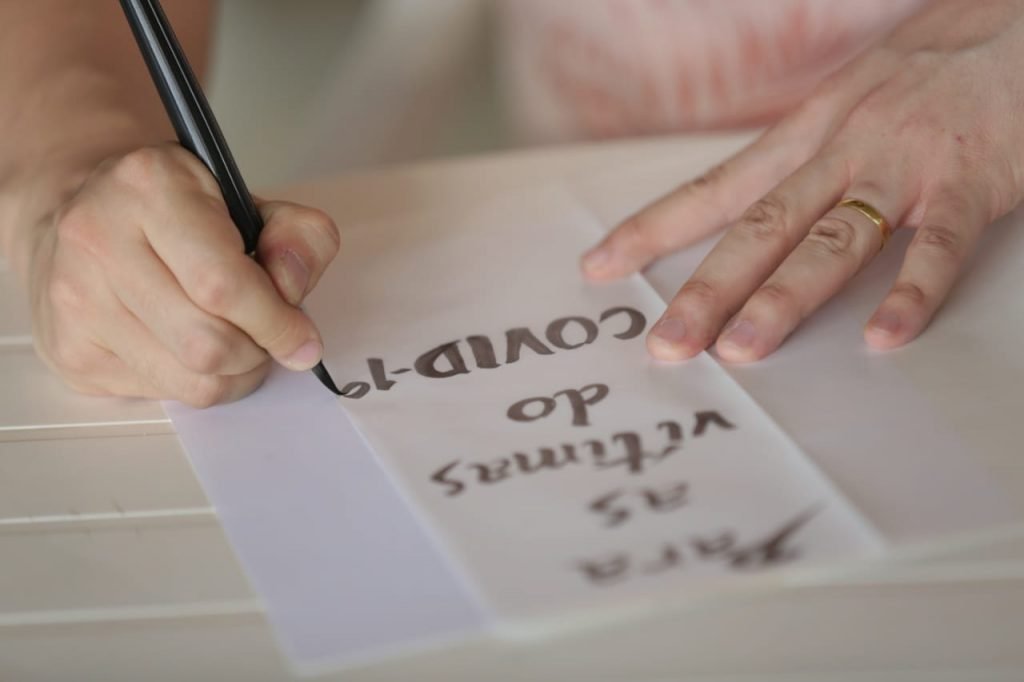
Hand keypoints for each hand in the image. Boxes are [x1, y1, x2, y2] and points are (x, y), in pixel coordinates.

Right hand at [26, 143, 339, 405]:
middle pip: (206, 344)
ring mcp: (75, 299)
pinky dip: (196, 380)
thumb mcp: (247, 200)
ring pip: (188, 381)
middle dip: (257, 352)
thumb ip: (297, 235)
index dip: (277, 324)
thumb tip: (292, 289)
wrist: (79, 208)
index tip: (303, 339)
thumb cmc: (173, 209)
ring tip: (239, 344)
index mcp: (150, 187)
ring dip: (233, 374)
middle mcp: (98, 239)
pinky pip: (160, 393)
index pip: (223, 285)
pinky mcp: (69, 347)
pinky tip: (192, 346)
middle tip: (267, 338)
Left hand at [581, 0, 1023, 361]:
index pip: (714, 189)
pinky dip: (909, 292)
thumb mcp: (854, 95)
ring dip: (784, 299)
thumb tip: (764, 204)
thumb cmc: (939, 58)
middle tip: (664, 346)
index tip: (599, 266)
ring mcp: (904, 165)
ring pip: (831, 240)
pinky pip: (936, 245)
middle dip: (706, 290)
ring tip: (741, 352)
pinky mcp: (971, 180)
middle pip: (758, 228)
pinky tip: (881, 336)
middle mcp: (842, 147)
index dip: (652, 229)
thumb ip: (809, 153)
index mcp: (808, 131)